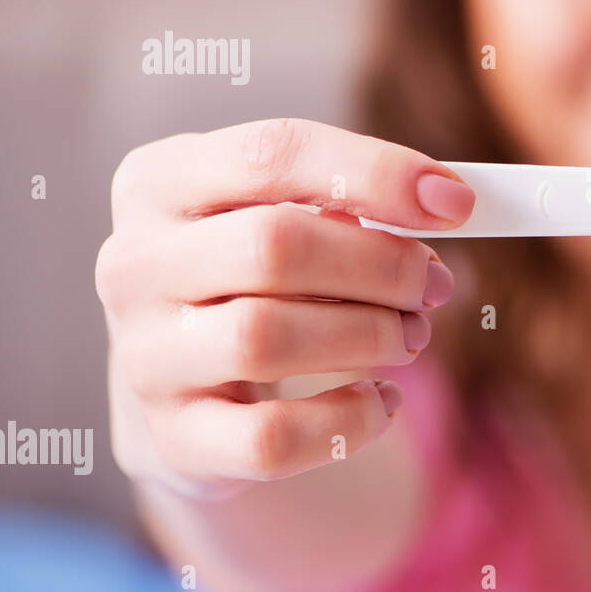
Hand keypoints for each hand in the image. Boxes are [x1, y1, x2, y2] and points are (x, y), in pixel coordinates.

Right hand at [95, 118, 474, 499]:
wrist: (194, 381)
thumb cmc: (261, 276)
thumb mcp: (290, 213)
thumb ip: (356, 197)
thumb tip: (448, 200)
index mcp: (161, 180)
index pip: (272, 153)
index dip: (376, 174)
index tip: (456, 204)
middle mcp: (134, 263)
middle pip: (273, 247)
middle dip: (381, 266)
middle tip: (434, 284)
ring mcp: (144, 355)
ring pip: (265, 338)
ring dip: (369, 336)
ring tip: (411, 336)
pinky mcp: (174, 438)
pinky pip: (270, 438)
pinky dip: (347, 420)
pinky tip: (382, 402)